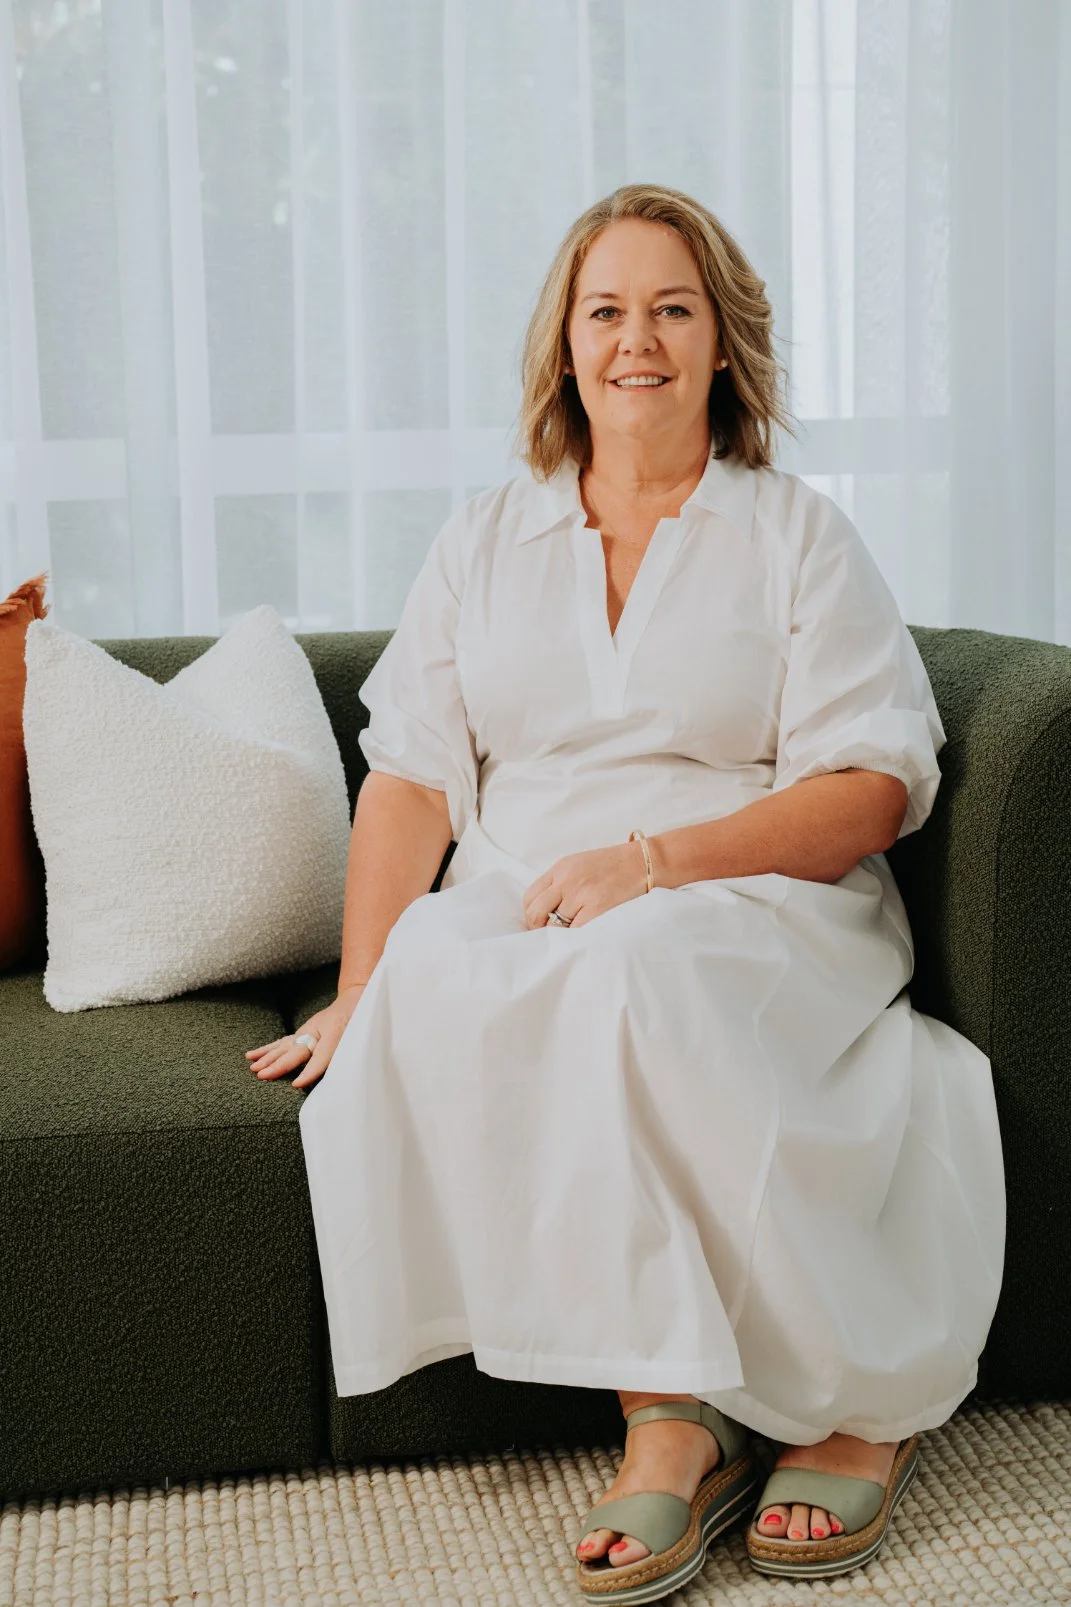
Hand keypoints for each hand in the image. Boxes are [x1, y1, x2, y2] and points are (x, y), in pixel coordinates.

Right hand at [245, 983, 365, 1089]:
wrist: (355, 999)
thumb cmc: (360, 1020)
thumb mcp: (361, 1034)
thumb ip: (350, 1052)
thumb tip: (342, 1074)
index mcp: (335, 1033)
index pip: (321, 1057)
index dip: (309, 1072)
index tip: (296, 1085)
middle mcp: (317, 1032)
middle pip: (295, 1052)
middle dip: (279, 1066)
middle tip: (262, 1077)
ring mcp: (306, 1032)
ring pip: (284, 1047)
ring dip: (268, 1059)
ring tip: (254, 1070)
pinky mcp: (300, 1034)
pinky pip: (280, 1043)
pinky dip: (266, 1050)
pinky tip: (250, 1056)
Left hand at [523, 842, 648, 929]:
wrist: (642, 862)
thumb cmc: (612, 866)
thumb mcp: (579, 865)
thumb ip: (560, 882)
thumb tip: (544, 909)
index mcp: (560, 869)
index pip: (530, 896)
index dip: (530, 914)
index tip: (537, 924)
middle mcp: (567, 880)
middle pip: (536, 912)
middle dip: (538, 928)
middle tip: (546, 936)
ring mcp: (581, 894)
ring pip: (554, 926)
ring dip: (558, 936)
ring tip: (566, 938)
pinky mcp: (598, 907)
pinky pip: (575, 932)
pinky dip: (574, 939)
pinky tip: (580, 938)